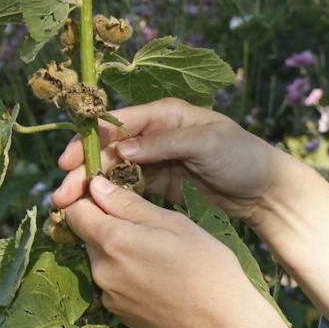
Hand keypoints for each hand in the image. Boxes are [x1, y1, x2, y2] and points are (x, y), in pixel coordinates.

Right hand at [51, 97, 288, 221]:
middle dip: (84, 170)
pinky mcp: (161, 184)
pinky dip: (110, 199)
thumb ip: (165, 144)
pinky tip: (93, 213)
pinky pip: (128, 189)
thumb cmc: (242, 156)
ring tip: (68, 207)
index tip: (68, 162)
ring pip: (114, 171)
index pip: (118, 123)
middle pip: (110, 149)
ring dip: (91, 188)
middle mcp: (156, 134)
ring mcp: (157, 160)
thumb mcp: (207, 143)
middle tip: (62, 194)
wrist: (267, 190)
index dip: (91, 141)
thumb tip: (123, 150)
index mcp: (165, 114)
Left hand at [60, 175, 266, 327]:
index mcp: (112, 241)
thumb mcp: (173, 223)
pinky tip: (159, 281)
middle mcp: (101, 270)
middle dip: (110, 228)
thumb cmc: (207, 266)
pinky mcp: (119, 315)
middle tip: (150, 231)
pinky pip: (114, 286)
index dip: (92, 201)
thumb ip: (129, 204)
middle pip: (89, 238)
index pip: (75, 211)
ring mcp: (109, 296)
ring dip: (121, 254)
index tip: (115, 201)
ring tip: (160, 259)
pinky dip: (128, 278)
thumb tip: (96, 186)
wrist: (223, 323)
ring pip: (103, 262)